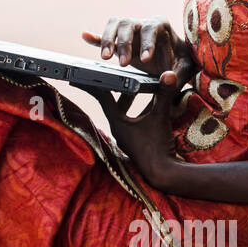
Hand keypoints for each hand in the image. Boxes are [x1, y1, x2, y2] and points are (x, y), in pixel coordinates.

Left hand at [76, 18, 195, 185]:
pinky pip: (132, 119)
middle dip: (113, 87)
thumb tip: (170, 73)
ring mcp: (126, 136)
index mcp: (117, 122)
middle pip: (112, 102)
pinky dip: (137, 109)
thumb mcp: (161, 117)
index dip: (91, 83)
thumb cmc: (158, 147)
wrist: (164, 175)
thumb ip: (165, 94)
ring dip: (128, 98)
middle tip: (108, 72)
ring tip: (135, 84)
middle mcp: (118, 129)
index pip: (101, 97)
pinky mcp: (135, 141)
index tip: (78, 74)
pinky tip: (148, 102)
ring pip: (123, 111)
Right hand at [81, 16, 191, 81]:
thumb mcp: (185, 69)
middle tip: (123, 64)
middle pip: (129, 24)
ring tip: (105, 58)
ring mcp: (128, 31)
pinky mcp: (117, 40)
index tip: (145, 60)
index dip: (148, 42)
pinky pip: (103, 35)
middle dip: (125, 43)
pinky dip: (95, 37)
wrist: (172, 60)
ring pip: (114, 25)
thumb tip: (167, 77)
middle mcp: (142, 24)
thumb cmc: (180, 62)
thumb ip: (178, 75)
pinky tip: (85, 36)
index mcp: (160, 25)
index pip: (152, 28)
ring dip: (109, 40)